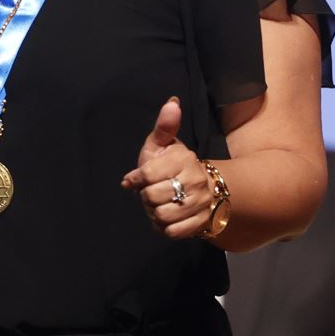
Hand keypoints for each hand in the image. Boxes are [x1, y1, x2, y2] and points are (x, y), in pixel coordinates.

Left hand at [119, 97, 211, 239]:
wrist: (201, 187)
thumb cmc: (172, 164)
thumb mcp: (163, 143)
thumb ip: (164, 126)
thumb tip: (172, 103)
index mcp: (185, 159)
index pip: (147, 175)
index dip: (135, 180)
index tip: (132, 180)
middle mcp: (196, 181)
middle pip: (152, 197)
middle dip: (145, 198)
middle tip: (150, 193)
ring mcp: (201, 203)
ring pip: (162, 216)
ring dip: (153, 213)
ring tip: (158, 204)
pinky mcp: (202, 223)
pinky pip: (172, 232)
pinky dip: (163, 227)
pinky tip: (166, 218)